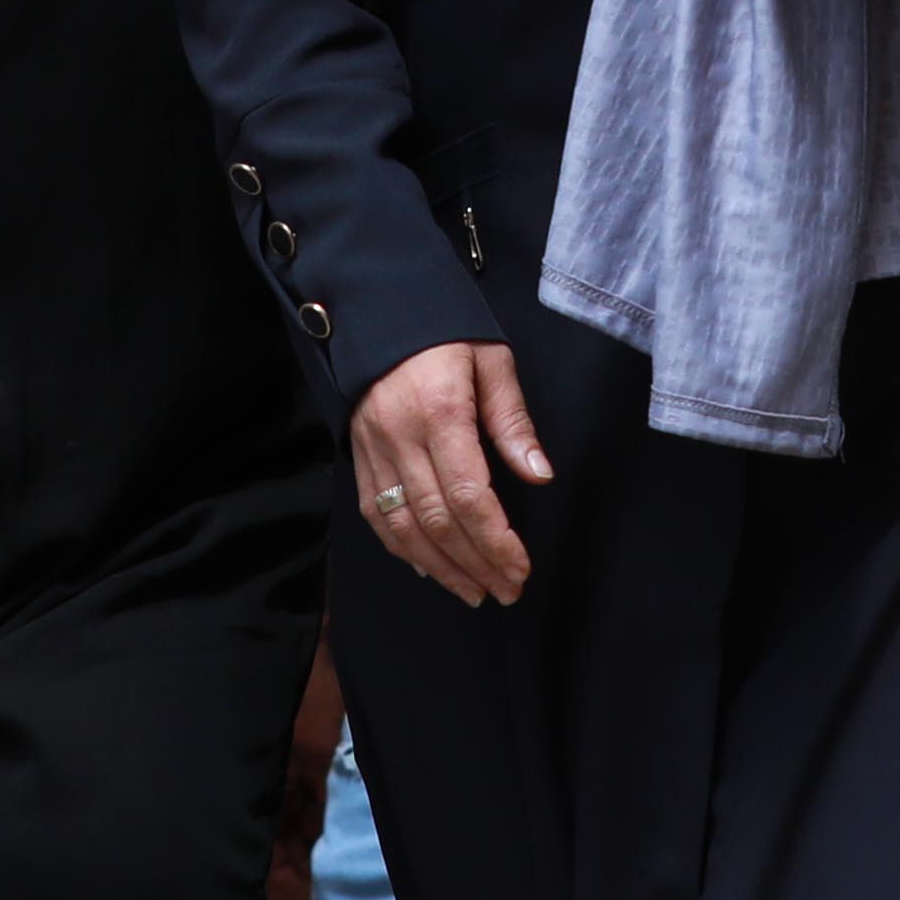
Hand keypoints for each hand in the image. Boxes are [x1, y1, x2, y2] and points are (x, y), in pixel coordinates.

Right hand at [350, 342, 552, 603]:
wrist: (376, 307)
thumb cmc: (443, 331)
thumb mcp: (491, 359)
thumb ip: (512, 420)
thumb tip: (540, 475)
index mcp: (440, 412)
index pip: (468, 495)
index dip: (495, 540)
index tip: (521, 567)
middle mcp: (401, 437)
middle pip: (437, 520)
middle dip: (475, 564)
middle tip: (507, 590)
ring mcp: (374, 450)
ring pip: (403, 527)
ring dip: (440, 568)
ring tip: (474, 592)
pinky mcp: (359, 456)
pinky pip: (376, 515)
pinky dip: (402, 548)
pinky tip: (430, 567)